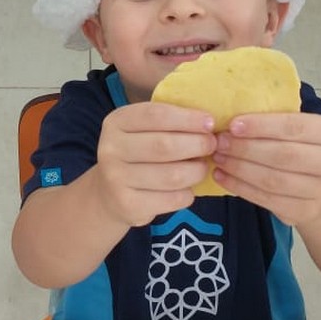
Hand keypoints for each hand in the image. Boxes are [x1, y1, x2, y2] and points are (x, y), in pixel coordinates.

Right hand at [92, 102, 216, 226]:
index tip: (210, 123)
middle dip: (197, 144)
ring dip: (197, 171)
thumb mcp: (142, 131)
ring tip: (201, 167)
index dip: (187, 118)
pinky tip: (186, 188)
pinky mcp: (128, 205)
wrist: (109, 195)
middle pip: (165, 145)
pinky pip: (172, 198)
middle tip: (211, 145)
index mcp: (116, 122)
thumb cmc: (136, 155)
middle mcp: (111, 149)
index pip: (156, 115)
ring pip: (173, 175)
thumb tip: (209, 123)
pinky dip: (188, 193)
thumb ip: (168, 122)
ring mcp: (117, 179)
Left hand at [210, 112, 320, 226]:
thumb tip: (232, 118)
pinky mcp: (306, 212)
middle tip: (220, 143)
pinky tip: (223, 177)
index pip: (294, 127)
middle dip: (246, 148)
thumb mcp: (303, 131)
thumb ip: (277, 123)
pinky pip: (267, 199)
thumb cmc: (306, 150)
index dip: (261, 126)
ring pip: (273, 180)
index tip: (233, 125)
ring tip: (218, 159)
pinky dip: (240, 187)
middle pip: (283, 155)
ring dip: (239, 169)